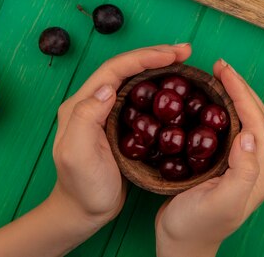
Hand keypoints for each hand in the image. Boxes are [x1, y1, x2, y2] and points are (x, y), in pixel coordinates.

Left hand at [51, 44, 191, 229]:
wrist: (83, 211)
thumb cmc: (82, 188)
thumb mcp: (77, 155)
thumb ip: (86, 117)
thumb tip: (109, 86)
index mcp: (82, 103)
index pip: (115, 69)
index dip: (144, 57)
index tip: (172, 54)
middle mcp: (94, 101)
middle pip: (127, 68)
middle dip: (156, 55)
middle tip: (185, 51)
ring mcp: (107, 112)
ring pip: (135, 79)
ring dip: (159, 66)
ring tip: (183, 60)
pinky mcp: (121, 123)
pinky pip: (142, 96)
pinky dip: (159, 86)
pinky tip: (175, 87)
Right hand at [155, 59, 263, 256]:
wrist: (181, 246)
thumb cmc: (196, 226)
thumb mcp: (222, 202)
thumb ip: (242, 170)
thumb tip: (249, 134)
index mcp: (257, 173)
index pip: (256, 122)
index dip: (242, 93)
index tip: (224, 71)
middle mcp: (255, 166)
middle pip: (254, 117)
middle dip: (241, 88)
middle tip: (220, 66)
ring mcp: (242, 165)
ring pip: (244, 121)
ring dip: (234, 96)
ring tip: (218, 77)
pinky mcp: (227, 165)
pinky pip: (230, 129)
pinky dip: (223, 109)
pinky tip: (209, 101)